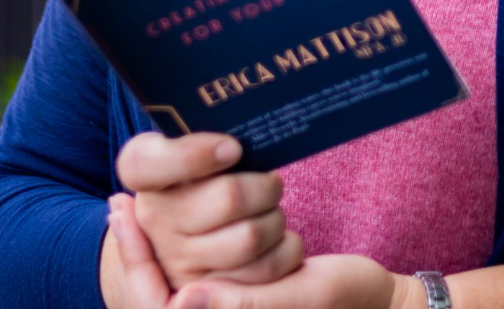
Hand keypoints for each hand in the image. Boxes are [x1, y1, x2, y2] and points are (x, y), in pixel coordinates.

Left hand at [109, 197, 415, 308]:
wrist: (383, 307)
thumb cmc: (350, 303)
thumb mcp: (300, 297)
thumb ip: (241, 306)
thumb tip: (178, 301)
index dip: (135, 263)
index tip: (125, 211)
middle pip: (154, 302)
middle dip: (136, 255)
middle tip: (120, 204)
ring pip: (168, 295)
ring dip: (152, 254)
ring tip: (138, 207)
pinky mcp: (240, 307)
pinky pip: (194, 289)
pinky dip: (177, 256)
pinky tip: (178, 220)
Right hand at [115, 132, 303, 290]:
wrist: (181, 228)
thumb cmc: (199, 171)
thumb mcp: (186, 144)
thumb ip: (199, 132)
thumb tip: (232, 140)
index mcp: (143, 171)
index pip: (146, 162)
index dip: (197, 155)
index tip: (233, 148)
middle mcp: (153, 219)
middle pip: (229, 198)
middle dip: (264, 186)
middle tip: (271, 182)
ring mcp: (178, 260)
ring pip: (250, 237)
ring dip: (275, 218)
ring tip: (271, 210)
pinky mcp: (210, 290)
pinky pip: (267, 270)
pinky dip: (286, 249)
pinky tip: (281, 239)